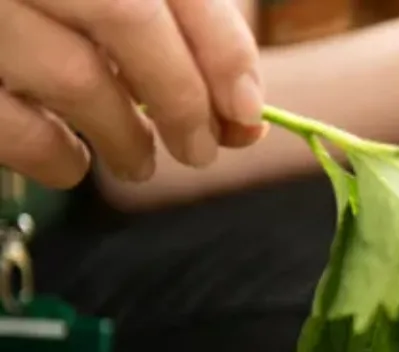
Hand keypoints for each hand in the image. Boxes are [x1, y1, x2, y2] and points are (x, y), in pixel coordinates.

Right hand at [0, 0, 266, 188]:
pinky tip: (73, 161)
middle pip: (128, 18)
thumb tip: (242, 117)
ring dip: (126, 136)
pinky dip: (53, 156)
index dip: (224, 52)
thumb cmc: (54, 4)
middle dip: (183, 98)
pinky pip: (8, 124)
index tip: (247, 112)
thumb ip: (185, 25)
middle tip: (200, 150)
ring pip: (74, 76)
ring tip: (141, 161)